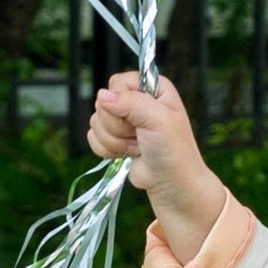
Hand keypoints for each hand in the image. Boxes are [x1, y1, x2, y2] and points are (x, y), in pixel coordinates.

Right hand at [88, 72, 227, 258]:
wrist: (172, 184)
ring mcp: (123, 120)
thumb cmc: (174, 151)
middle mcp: (136, 100)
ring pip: (96, 122)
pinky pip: (92, 137)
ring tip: (138, 147)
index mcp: (151, 87)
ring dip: (115, 141)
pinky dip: (107, 150)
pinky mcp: (114, 138)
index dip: (122, 102)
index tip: (139, 119)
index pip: (117, 83)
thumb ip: (131, 103)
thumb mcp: (158, 120)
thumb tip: (102, 96)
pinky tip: (127, 154)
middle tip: (140, 137)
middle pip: (103, 103)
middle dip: (119, 127)